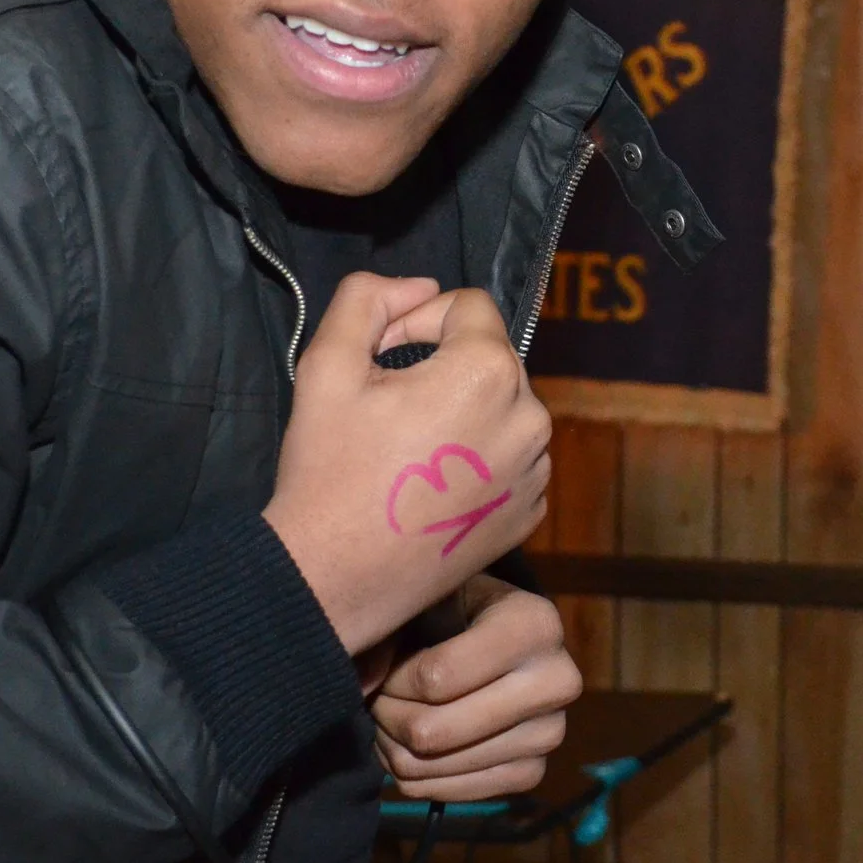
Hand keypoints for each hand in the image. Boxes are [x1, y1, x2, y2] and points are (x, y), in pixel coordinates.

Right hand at [265, 276, 551, 654]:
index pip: (469, 306)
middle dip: (443, 365)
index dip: (418, 318)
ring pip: (504, 408)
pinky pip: (512, 459)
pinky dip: (479, 458)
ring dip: (464, 411)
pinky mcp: (531, 512)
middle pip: (490, 357)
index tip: (382, 355)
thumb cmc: (328, 470)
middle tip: (389, 404)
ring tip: (410, 447)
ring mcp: (536, 471)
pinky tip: (432, 484)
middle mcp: (530, 417)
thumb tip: (420, 286)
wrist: (336, 577)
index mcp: (488, 372)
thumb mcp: (326, 365)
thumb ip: (369, 300)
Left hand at [369, 575, 581, 799]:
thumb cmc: (456, 610)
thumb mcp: (432, 593)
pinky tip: (416, 744)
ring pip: (431, 766)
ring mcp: (549, 734)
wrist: (498, 640)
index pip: (436, 678)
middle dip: (388, 715)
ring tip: (393, 715)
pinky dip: (417, 775)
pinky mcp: (533, 773)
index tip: (386, 660)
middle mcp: (558, 681)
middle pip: (433, 731)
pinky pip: (448, 794)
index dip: (394, 678)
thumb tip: (362, 678)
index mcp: (534, 625)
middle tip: (379, 695)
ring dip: (395, 745)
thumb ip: (397, 620)